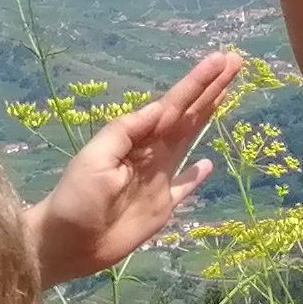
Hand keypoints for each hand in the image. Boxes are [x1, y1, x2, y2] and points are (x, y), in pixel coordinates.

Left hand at [31, 49, 247, 284]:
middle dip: (210, 89)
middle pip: (188, 115)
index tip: (221, 59)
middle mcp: (152, 153)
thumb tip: (160, 107)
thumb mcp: (93, 159)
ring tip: (227, 93)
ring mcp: (159, 179)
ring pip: (190, 140)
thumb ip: (125, 132)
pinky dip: (196, 176)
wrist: (67, 243)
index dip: (198, 82)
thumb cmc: (75, 199)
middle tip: (235, 61)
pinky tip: (208, 164)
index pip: (174, 105)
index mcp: (137, 140)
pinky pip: (184, 188)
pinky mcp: (161, 207)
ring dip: (208, 116)